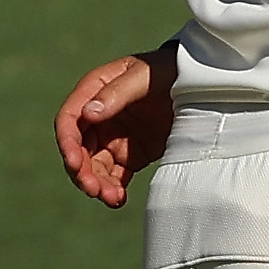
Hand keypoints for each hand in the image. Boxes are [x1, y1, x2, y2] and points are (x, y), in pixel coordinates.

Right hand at [56, 49, 173, 206]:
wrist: (200, 82)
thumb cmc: (169, 70)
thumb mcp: (144, 76)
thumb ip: (116, 93)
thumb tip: (87, 114)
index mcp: (94, 92)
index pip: (70, 120)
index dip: (67, 143)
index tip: (74, 162)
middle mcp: (99, 117)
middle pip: (78, 149)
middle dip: (81, 171)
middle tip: (92, 189)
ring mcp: (114, 137)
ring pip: (94, 166)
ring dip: (97, 184)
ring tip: (111, 197)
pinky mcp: (131, 155)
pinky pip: (115, 176)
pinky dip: (113, 189)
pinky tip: (119, 199)